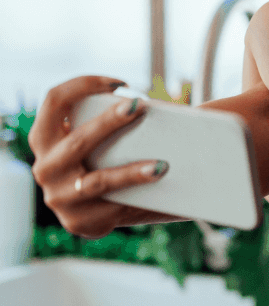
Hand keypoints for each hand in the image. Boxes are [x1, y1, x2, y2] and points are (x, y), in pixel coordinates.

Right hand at [29, 76, 170, 237]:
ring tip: (162, 166)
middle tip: (141, 107)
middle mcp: (45, 167)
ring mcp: (59, 197)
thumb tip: (187, 108)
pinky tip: (158, 191)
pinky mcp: (79, 221)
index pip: (54, 101)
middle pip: (77, 141)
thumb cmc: (107, 156)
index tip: (121, 83)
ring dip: (130, 173)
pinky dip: (135, 198)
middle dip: (110, 122)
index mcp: (45, 137)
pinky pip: (110, 208)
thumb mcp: (102, 135)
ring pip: (97, 182)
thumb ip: (120, 115)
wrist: (106, 204)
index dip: (83, 85)